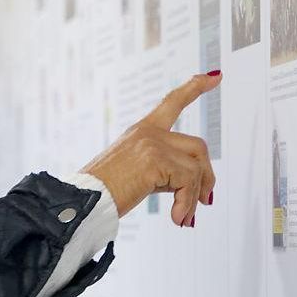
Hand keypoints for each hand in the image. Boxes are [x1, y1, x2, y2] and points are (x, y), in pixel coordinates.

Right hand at [82, 71, 221, 226]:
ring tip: (184, 218)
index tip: (213, 77)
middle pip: (198, 147)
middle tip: (205, 201)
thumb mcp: (136, 173)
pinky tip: (178, 219)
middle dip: (206, 176)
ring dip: (194, 196)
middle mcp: (148, 132)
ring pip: (196, 168)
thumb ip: (164, 170)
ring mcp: (152, 144)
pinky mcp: (155, 161)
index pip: (172, 102)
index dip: (194, 88)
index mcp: (141, 131)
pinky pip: (188, 183)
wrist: (83, 200)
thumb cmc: (103, 192)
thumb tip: (200, 190)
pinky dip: (187, 203)